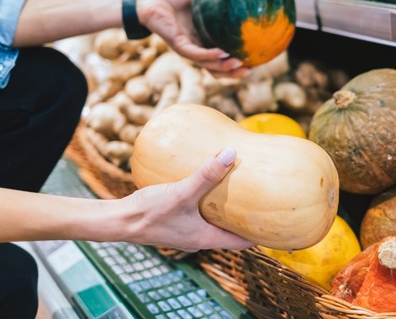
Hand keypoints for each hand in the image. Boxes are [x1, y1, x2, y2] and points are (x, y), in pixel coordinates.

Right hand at [120, 148, 254, 252]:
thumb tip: (231, 153)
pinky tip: (204, 183)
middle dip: (244, 218)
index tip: (276, 221)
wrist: (118, 221)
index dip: (261, 233)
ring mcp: (185, 232)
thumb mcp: (182, 192)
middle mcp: (198, 239)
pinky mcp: (174, 222)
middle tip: (262, 199)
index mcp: (206, 239)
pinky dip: (206, 203)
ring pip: (213, 222)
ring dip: (224, 210)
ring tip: (237, 189)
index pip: (243, 242)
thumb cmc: (149, 211)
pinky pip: (197, 214)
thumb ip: (206, 174)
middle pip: (230, 231)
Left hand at [136, 0, 249, 77]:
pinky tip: (222, 53)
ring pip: (207, 65)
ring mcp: (187, 49)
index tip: (254, 61)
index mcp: (202, 40)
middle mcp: (196, 48)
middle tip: (250, 70)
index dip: (236, 63)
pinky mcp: (178, 45)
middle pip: (216, 69)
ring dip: (224, 68)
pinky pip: (195, 54)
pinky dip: (209, 55)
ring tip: (240, 64)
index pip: (221, 58)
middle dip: (233, 73)